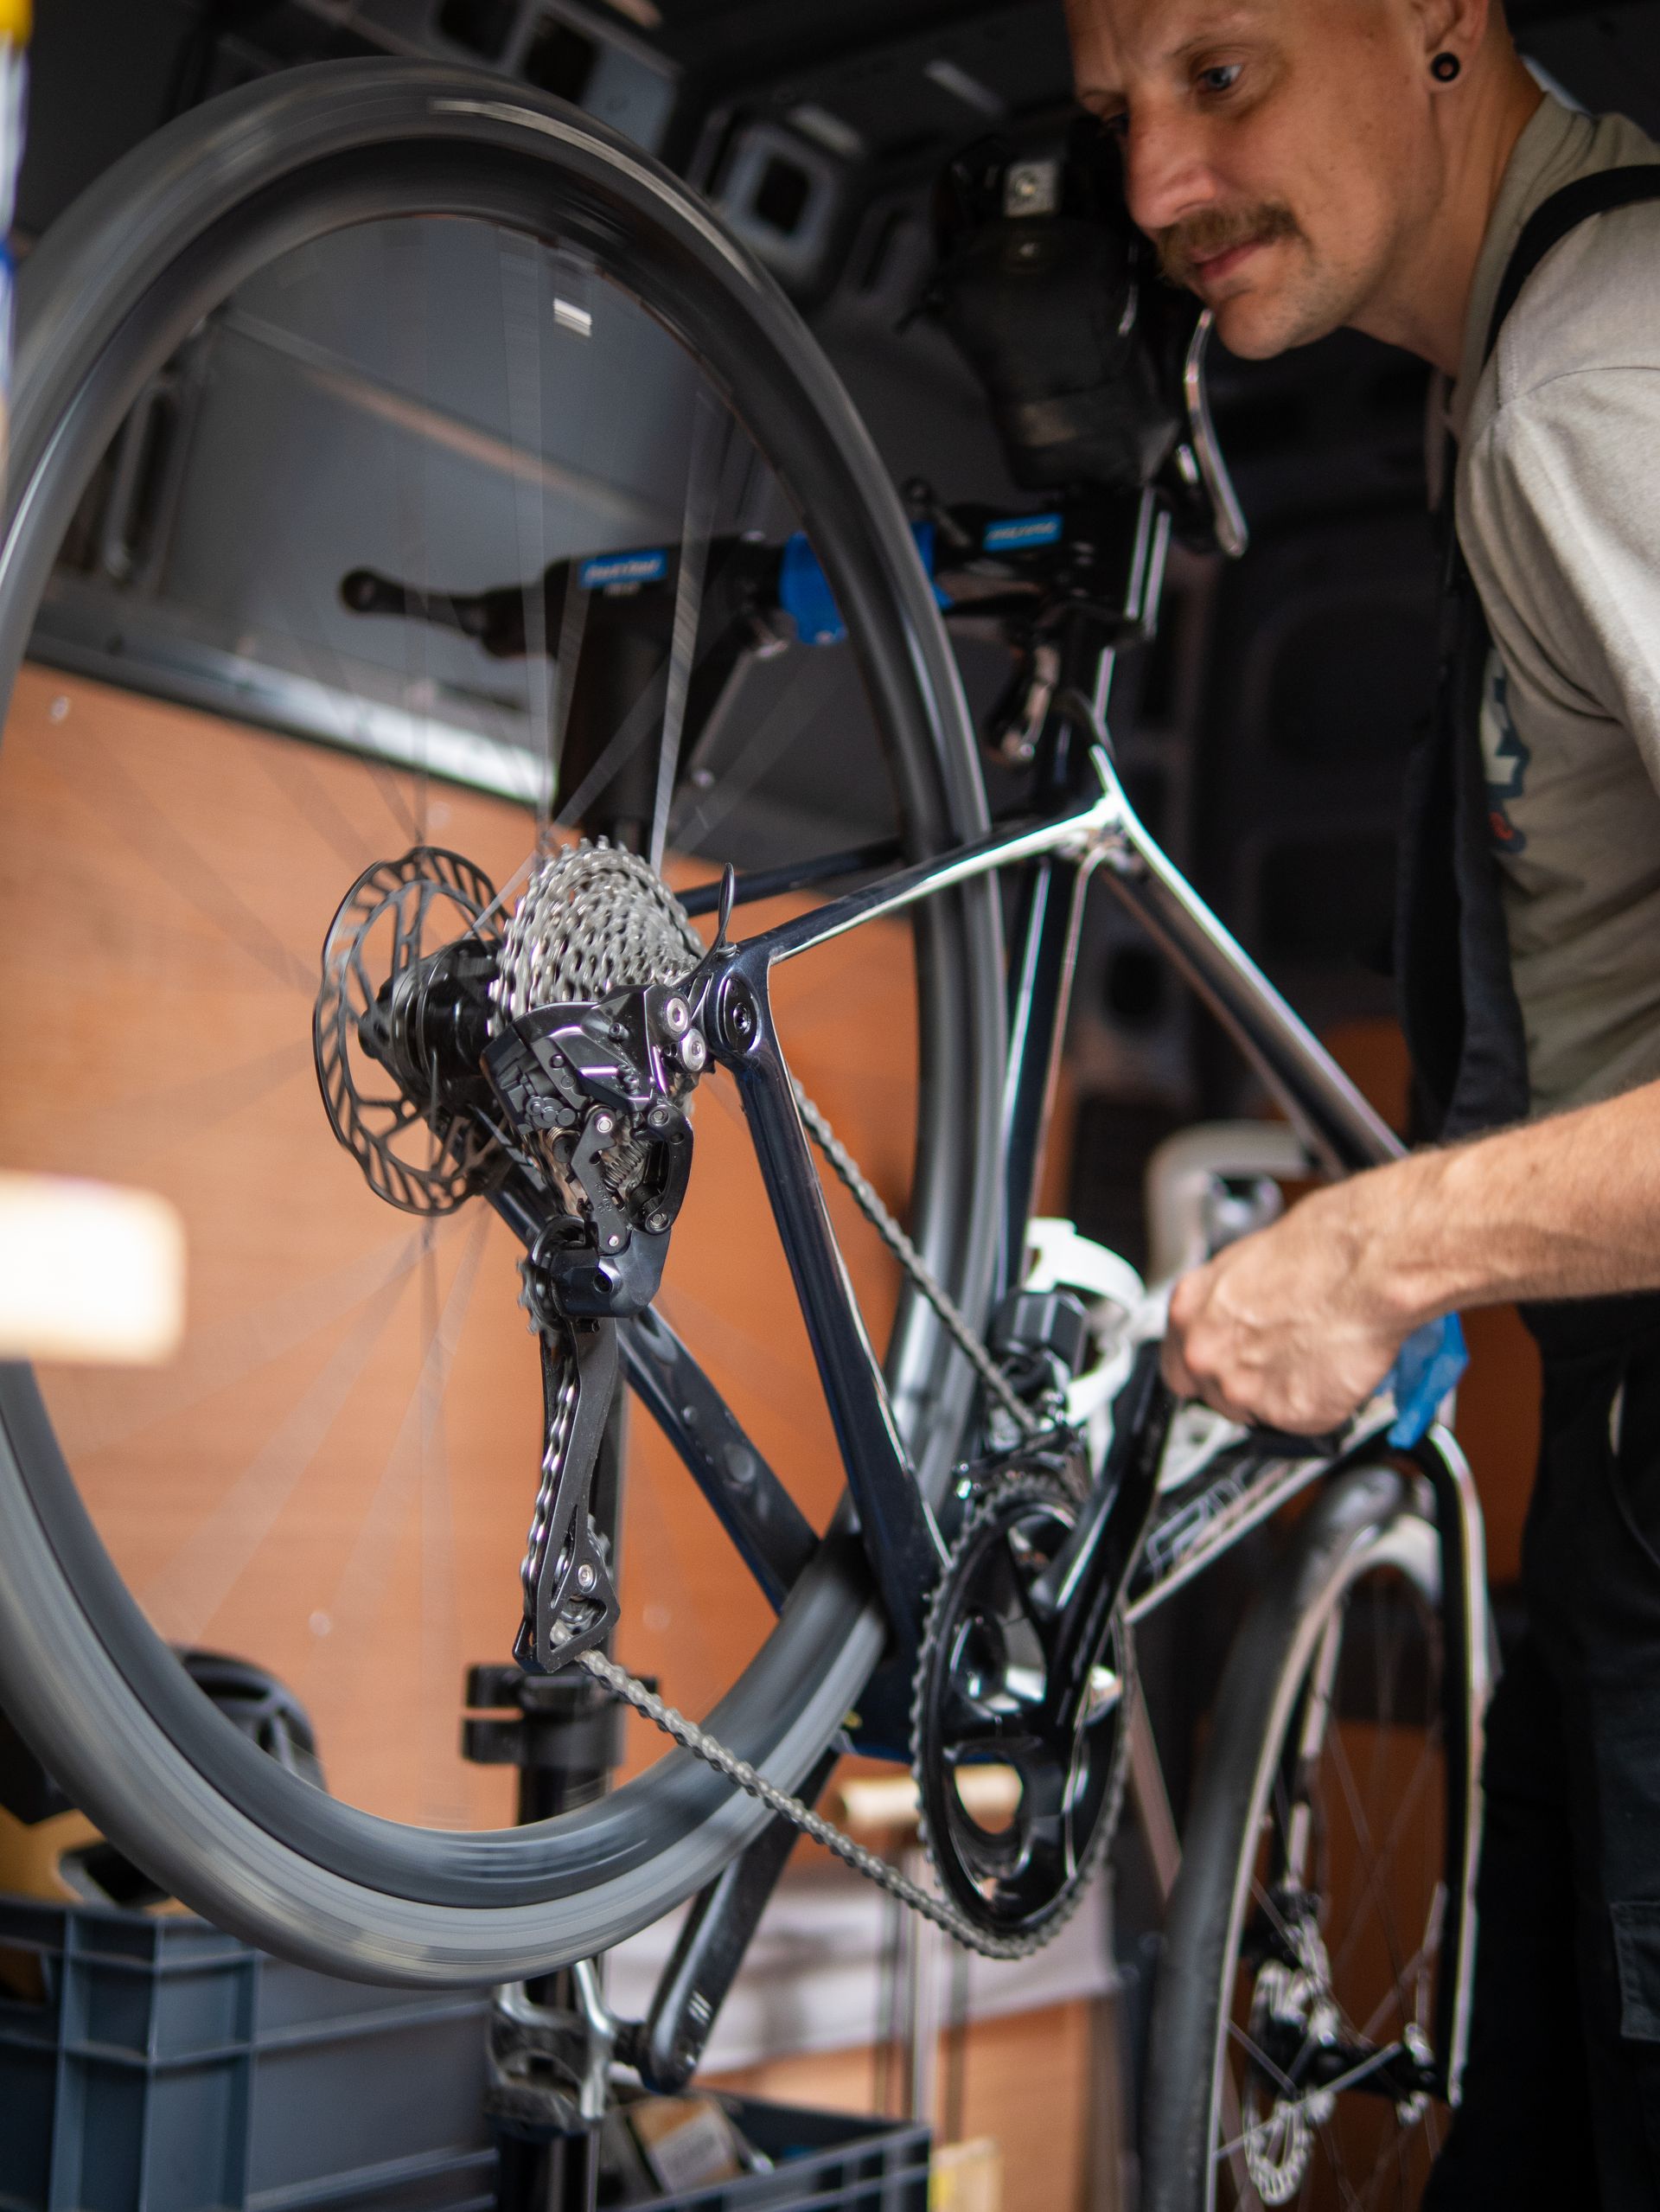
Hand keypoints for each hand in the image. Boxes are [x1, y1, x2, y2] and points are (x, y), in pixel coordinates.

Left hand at [1162, 1178, 1414, 1432]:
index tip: (1225, 1368)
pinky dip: (1321, 1404)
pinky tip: (1332, 1368)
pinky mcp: (1288, 1415)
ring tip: (1313, 1355)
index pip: (1178, 1367)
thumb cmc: (1320, 1249)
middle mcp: (1205, 1355)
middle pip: (1214, 1396)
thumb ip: (1226, 1307)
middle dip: (1246, 1383)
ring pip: (1256, 1413)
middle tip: (1282, 1358)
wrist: (1368, 1264)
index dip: (1208, 1370)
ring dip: (1281, 1395)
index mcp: (1188, 1312)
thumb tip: (1234, 1322)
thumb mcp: (1246, 1264)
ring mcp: (1243, 1390)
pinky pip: (1302, 1423)